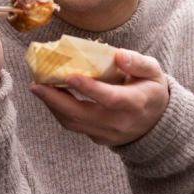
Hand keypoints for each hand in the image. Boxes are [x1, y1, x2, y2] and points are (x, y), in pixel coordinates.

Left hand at [30, 49, 169, 145]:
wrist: (157, 124)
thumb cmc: (151, 89)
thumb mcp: (153, 72)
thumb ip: (137, 62)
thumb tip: (117, 55)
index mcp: (135, 103)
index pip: (110, 98)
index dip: (89, 88)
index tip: (69, 75)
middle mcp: (119, 122)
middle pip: (83, 114)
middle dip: (56, 100)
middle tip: (36, 84)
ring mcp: (107, 134)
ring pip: (74, 123)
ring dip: (53, 106)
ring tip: (37, 88)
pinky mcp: (98, 138)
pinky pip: (75, 126)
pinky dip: (59, 112)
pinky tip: (50, 97)